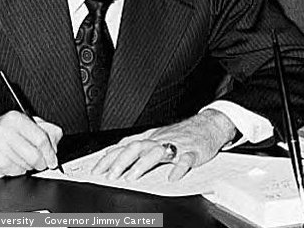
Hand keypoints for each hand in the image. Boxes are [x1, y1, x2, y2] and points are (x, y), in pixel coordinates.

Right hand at [0, 112, 62, 177]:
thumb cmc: (1, 132)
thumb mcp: (22, 123)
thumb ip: (42, 128)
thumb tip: (57, 137)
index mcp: (15, 118)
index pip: (40, 138)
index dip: (50, 152)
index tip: (53, 159)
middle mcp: (6, 131)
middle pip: (35, 155)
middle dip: (42, 163)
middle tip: (42, 163)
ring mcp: (0, 148)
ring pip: (28, 166)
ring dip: (30, 167)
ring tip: (22, 158)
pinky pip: (18, 173)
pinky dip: (19, 171)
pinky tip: (12, 162)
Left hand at [90, 110, 235, 181]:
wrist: (207, 125)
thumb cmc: (180, 134)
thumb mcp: (155, 137)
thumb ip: (136, 145)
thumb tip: (111, 152)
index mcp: (149, 138)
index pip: (124, 146)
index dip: (109, 157)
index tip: (96, 170)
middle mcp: (159, 140)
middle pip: (136, 147)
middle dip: (121, 161)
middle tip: (110, 176)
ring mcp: (176, 145)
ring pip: (156, 152)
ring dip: (142, 164)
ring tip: (132, 177)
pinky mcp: (193, 152)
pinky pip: (185, 160)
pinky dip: (178, 168)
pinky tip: (172, 178)